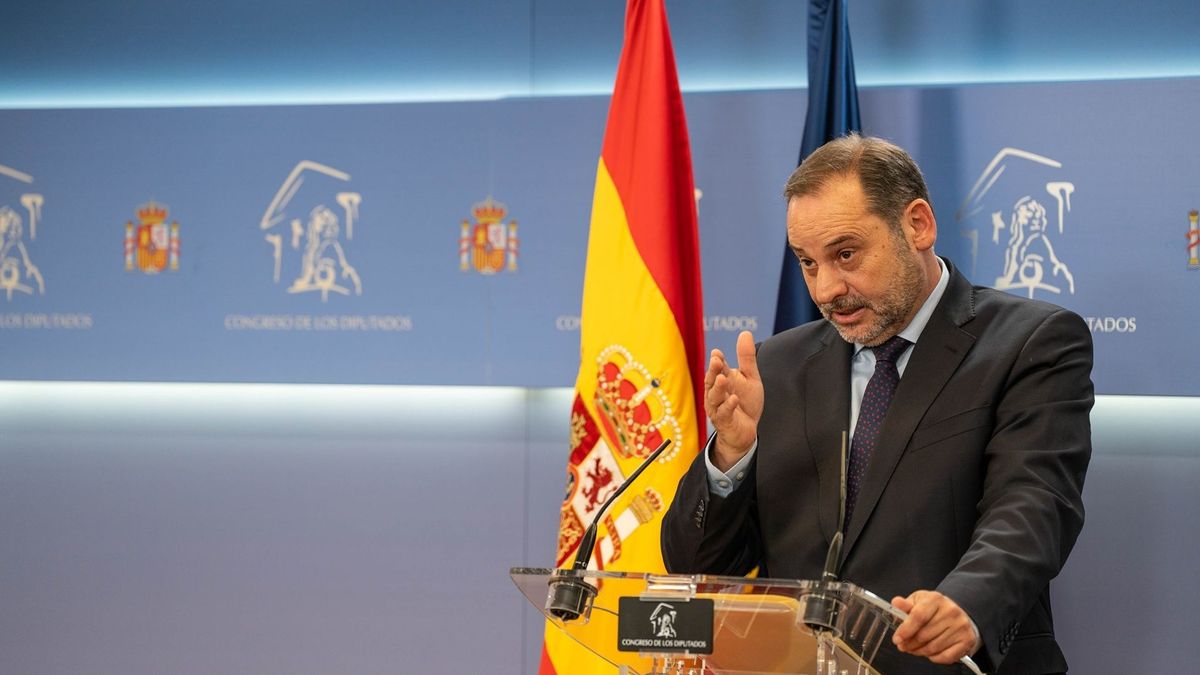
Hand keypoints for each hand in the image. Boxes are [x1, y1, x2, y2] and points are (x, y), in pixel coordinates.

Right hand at [704, 330, 763, 470]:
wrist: (746, 431)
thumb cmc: (745, 402)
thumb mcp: (749, 378)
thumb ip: (746, 357)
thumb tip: (745, 332)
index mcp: (721, 380)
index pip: (718, 369)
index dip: (717, 361)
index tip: (718, 353)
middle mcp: (716, 393)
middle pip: (712, 380)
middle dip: (713, 371)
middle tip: (716, 361)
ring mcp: (718, 408)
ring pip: (714, 397)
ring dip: (718, 388)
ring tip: (723, 378)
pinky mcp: (724, 421)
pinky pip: (724, 413)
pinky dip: (728, 406)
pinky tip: (734, 399)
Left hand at [891, 591, 977, 664]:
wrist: (957, 614)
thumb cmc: (934, 609)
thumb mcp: (919, 602)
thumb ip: (906, 605)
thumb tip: (896, 602)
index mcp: (936, 599)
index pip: (918, 616)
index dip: (905, 630)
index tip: (897, 639)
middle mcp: (951, 611)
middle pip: (924, 635)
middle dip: (910, 643)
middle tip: (903, 646)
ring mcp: (961, 626)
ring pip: (933, 647)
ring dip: (919, 651)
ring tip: (914, 649)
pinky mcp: (967, 640)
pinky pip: (945, 656)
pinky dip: (934, 657)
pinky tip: (929, 652)